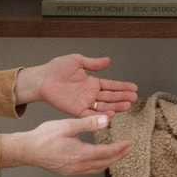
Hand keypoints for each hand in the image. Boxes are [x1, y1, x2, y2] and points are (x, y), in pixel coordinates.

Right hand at [0, 113, 131, 174]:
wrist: (27, 150)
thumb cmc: (44, 137)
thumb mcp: (68, 125)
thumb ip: (88, 123)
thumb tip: (106, 120)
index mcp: (81, 154)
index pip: (107, 153)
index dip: (119, 148)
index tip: (128, 143)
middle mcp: (79, 166)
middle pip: (105, 163)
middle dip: (118, 156)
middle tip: (127, 150)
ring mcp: (73, 171)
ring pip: (97, 168)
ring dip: (109, 162)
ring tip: (116, 155)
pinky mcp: (67, 171)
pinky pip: (88, 171)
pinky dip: (98, 165)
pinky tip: (98, 160)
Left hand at [14, 54, 137, 116]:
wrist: (42, 79)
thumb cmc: (56, 69)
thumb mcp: (77, 61)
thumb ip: (93, 63)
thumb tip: (108, 61)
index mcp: (92, 82)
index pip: (111, 85)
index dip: (122, 87)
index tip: (134, 88)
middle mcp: (90, 93)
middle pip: (111, 96)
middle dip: (123, 97)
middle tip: (134, 98)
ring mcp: (85, 102)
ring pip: (104, 106)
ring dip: (116, 106)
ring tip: (127, 105)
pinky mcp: (77, 110)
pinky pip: (91, 114)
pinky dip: (101, 115)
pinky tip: (111, 114)